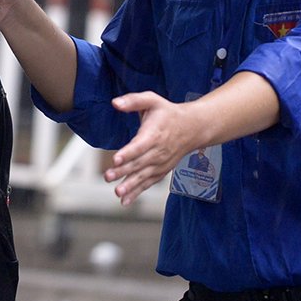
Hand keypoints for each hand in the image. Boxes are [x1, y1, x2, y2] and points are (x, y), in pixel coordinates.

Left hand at [104, 91, 198, 205]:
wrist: (193, 128)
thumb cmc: (168, 113)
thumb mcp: (152, 100)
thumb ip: (133, 101)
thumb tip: (115, 102)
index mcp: (154, 134)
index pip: (140, 145)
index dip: (128, 153)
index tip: (116, 159)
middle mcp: (158, 151)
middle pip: (139, 163)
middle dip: (123, 171)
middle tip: (108, 177)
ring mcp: (160, 163)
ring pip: (143, 176)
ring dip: (130, 185)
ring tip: (118, 193)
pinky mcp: (161, 171)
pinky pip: (148, 183)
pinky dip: (137, 192)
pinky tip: (125, 201)